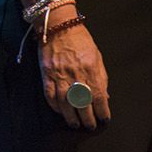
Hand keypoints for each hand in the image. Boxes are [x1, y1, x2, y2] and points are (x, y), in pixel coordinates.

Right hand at [38, 12, 110, 129]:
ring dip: (71, 118)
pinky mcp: (47, 74)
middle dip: (88, 119)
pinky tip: (60, 111)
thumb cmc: (80, 40)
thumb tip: (104, 97)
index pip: (100, 98)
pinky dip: (55, 106)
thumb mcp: (97, 57)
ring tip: (74, 124)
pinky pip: (50, 95)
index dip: (103, 112)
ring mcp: (60, 76)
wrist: (59, 25)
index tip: (104, 119)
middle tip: (89, 125)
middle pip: (83, 105)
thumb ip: (101, 78)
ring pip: (66, 104)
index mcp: (92, 71)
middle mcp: (76, 76)